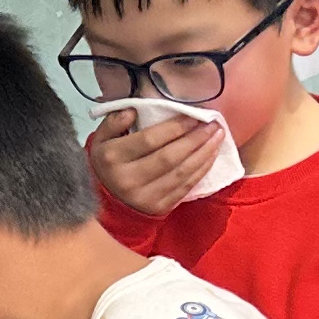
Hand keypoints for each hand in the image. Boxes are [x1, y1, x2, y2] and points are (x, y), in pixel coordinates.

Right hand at [86, 106, 225, 216]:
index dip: (175, 127)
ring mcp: (145, 197)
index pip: (150, 140)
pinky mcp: (159, 208)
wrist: (106, 204)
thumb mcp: (100, 140)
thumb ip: (113, 121)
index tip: (194, 115)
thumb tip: (134, 111)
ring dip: (204, 153)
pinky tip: (211, 156)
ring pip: (182, 173)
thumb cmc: (107, 165)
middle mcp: (129, 179)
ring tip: (218, 137)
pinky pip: (185, 187)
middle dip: (196, 139)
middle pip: (170, 157)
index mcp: (113, 158)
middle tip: (213, 124)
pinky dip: (201, 170)